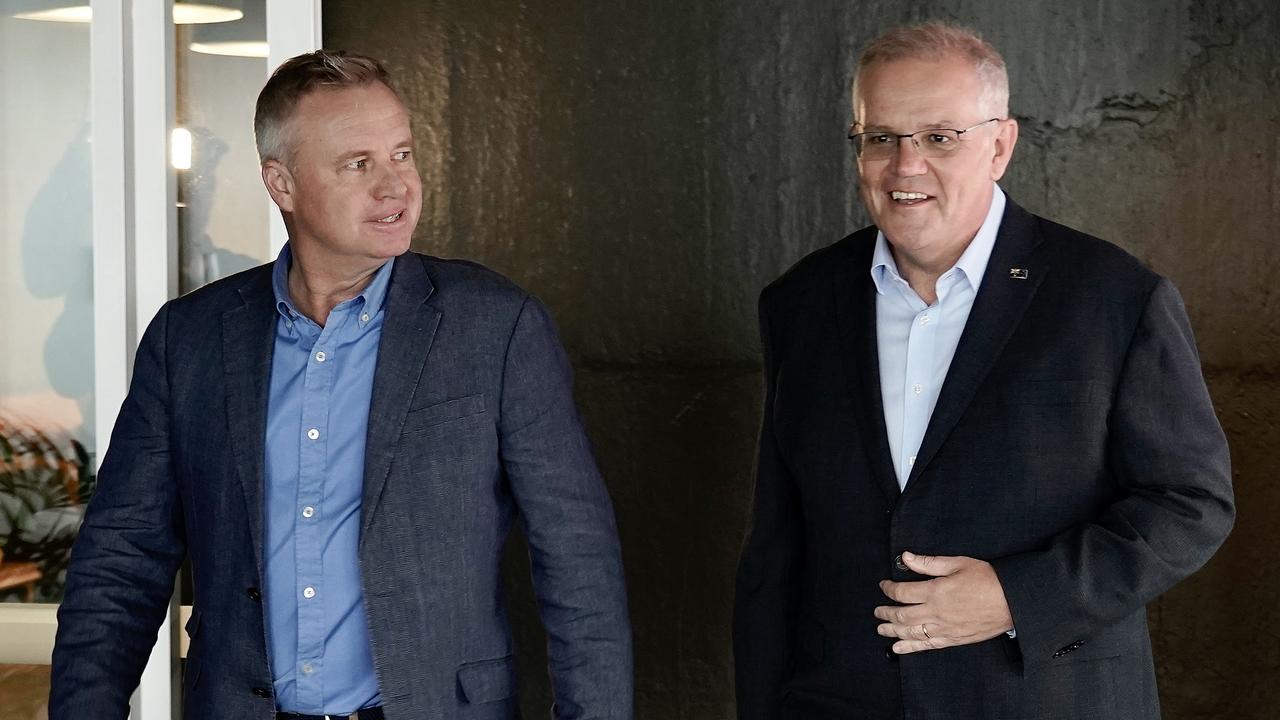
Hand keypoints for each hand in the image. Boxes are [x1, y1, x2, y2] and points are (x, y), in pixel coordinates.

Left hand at [874, 551, 1012, 653]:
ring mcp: (944, 628)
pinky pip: (926, 645)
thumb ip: (929, 563)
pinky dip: (909, 648)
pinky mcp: (953, 639)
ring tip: (881, 629)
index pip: (902, 592)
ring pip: (910, 632)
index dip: (888, 589)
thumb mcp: (958, 563)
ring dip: (892, 631)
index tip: (883, 586)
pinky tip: (898, 648)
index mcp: (935, 591)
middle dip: (885, 613)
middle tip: (877, 611)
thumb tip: (907, 557)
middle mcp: (936, 612)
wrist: (1011, 601)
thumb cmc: (987, 579)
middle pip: (902, 615)